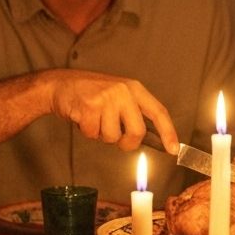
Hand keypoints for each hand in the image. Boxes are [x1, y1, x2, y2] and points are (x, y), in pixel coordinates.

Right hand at [47, 70, 178, 153]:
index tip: (174, 150)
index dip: (168, 132)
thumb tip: (154, 139)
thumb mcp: (118, 96)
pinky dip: (87, 132)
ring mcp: (106, 98)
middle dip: (127, 143)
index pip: (158, 112)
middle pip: (137, 132)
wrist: (61, 84)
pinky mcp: (89, 106)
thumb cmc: (91, 93)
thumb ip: (134, 114)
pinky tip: (83, 117)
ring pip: (113, 136)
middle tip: (117, 138)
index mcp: (134, 89)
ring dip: (101, 135)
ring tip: (94, 119)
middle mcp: (123, 92)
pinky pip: (94, 134)